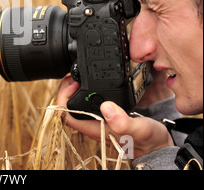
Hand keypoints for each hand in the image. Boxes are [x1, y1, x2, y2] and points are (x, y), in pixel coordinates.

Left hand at [57, 76, 173, 158]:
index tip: (73, 83)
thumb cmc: (148, 141)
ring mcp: (99, 119)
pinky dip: (88, 90)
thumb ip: (123, 122)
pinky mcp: (106, 114)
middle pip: (68, 107)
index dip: (63, 98)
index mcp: (95, 128)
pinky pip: (90, 102)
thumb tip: (106, 107)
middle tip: (74, 76)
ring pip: (78, 104)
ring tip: (81, 77)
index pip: (66, 115)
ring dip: (76, 89)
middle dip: (67, 90)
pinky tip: (94, 82)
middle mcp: (93, 124)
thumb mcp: (139, 129)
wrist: (158, 146)